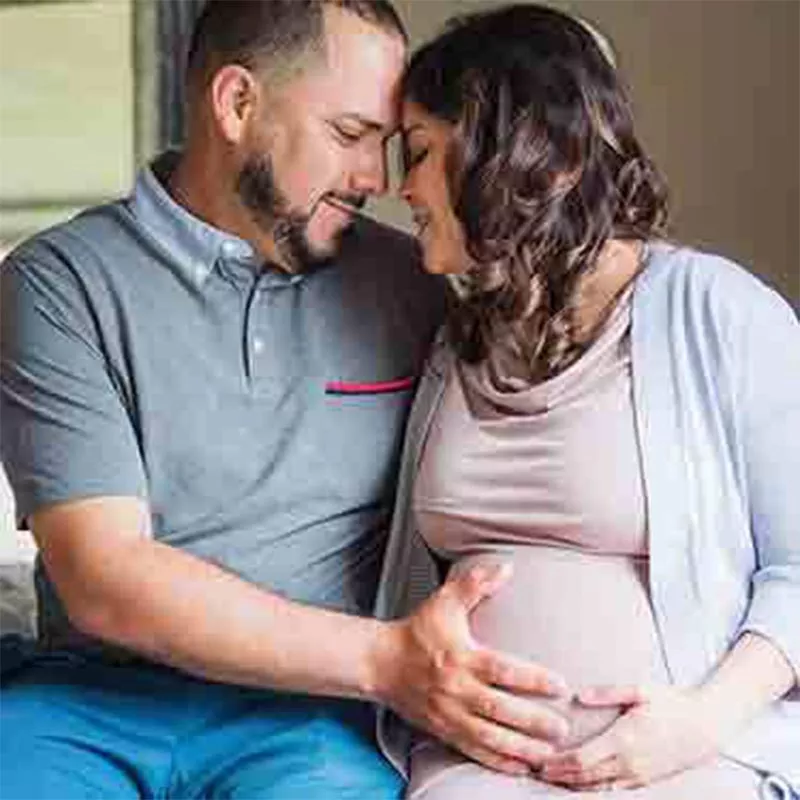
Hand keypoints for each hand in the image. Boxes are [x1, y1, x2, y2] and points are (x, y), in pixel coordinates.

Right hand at [375, 563, 570, 774]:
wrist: (381, 662)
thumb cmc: (418, 630)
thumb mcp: (444, 601)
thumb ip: (475, 584)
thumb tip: (507, 567)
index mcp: (461, 657)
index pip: (503, 670)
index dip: (533, 679)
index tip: (560, 686)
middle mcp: (456, 688)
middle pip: (500, 709)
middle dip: (534, 721)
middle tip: (563, 728)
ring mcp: (448, 713)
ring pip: (489, 736)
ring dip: (521, 747)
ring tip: (549, 753)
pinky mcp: (442, 730)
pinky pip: (473, 750)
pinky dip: (497, 761)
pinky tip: (520, 766)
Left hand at [539, 684, 723, 789]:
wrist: (706, 728)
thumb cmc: (673, 705)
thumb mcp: (641, 690)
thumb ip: (607, 692)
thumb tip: (578, 695)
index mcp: (624, 741)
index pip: (582, 760)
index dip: (557, 764)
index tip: (538, 760)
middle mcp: (629, 764)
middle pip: (584, 778)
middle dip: (558, 776)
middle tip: (534, 770)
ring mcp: (638, 776)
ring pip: (597, 788)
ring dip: (571, 786)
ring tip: (549, 778)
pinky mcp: (644, 781)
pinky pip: (612, 790)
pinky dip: (591, 788)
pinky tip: (578, 783)